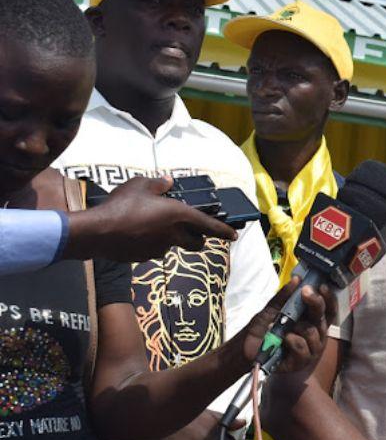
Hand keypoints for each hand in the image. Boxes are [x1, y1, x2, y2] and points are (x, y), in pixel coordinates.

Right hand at [65, 176, 237, 261]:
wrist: (98, 232)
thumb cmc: (121, 205)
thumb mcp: (140, 185)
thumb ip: (157, 184)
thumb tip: (167, 182)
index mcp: (179, 215)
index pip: (209, 226)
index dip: (223, 231)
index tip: (233, 236)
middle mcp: (174, 234)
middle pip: (197, 243)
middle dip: (199, 239)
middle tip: (194, 232)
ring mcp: (160, 248)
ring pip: (174, 246)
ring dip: (171, 239)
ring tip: (153, 226)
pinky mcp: (146, 257)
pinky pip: (154, 250)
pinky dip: (152, 243)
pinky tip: (136, 233)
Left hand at [240, 277, 336, 374]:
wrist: (247, 350)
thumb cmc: (262, 329)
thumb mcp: (271, 309)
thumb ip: (284, 296)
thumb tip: (297, 279)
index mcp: (312, 321)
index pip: (328, 309)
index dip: (329, 298)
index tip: (322, 286)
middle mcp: (316, 334)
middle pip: (323, 317)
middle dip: (316, 302)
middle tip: (305, 292)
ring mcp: (311, 349)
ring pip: (312, 331)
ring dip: (297, 326)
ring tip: (283, 327)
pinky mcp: (302, 361)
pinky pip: (302, 346)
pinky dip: (291, 340)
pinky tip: (283, 340)